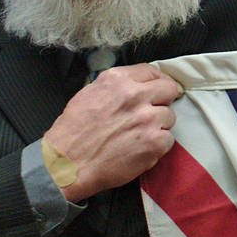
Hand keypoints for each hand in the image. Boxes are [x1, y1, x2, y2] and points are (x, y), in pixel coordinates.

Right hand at [43, 64, 183, 202]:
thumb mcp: (89, 95)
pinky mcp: (154, 142)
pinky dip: (157, 146)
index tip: (158, 90)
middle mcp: (134, 96)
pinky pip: (168, 139)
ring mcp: (147, 119)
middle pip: (169, 89)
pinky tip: (139, 149)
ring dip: (158, 125)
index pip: (151, 71)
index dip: (157, 82)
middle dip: (162, 101)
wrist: (67, 164)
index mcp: (117, 81)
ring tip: (137, 135)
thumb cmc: (72, 134)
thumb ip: (116, 87)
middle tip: (151, 113)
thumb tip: (136, 86)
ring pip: (169, 116)